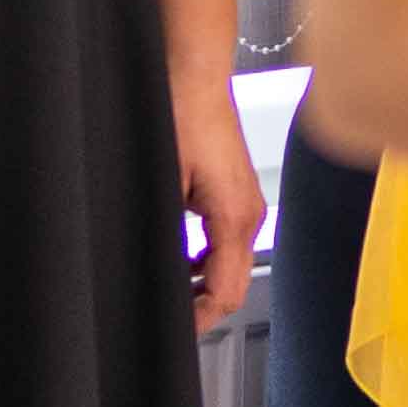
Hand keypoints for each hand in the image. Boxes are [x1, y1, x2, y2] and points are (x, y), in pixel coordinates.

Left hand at [179, 72, 266, 331]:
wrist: (195, 76)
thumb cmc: (181, 116)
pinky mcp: (238, 194)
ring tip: (171, 294)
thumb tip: (158, 271)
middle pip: (235, 285)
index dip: (200, 318)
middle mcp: (249, 215)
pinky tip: (180, 257)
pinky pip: (228, 242)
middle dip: (204, 308)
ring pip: (232, 266)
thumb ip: (167, 235)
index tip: (175, 331)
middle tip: (170, 319)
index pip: (227, 292)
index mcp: (234, 219)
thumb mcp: (164, 184)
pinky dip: (207, 259)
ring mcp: (248, 205)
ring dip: (204, 284)